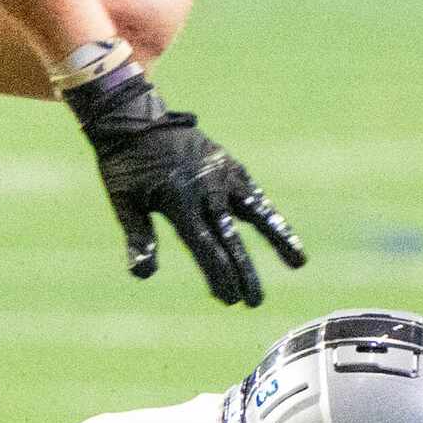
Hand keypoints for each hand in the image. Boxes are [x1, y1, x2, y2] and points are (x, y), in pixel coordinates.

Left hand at [66, 64, 304, 305]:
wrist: (134, 119)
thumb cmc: (125, 166)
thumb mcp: (124, 202)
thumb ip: (138, 238)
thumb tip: (144, 275)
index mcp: (177, 201)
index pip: (203, 246)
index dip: (217, 273)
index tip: (228, 298)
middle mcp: (205, 189)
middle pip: (229, 239)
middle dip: (242, 272)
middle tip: (252, 302)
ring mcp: (221, 176)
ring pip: (254, 214)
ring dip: (276, 240)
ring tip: (298, 263)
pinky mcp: (230, 166)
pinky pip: (255, 195)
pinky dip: (272, 215)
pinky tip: (286, 235)